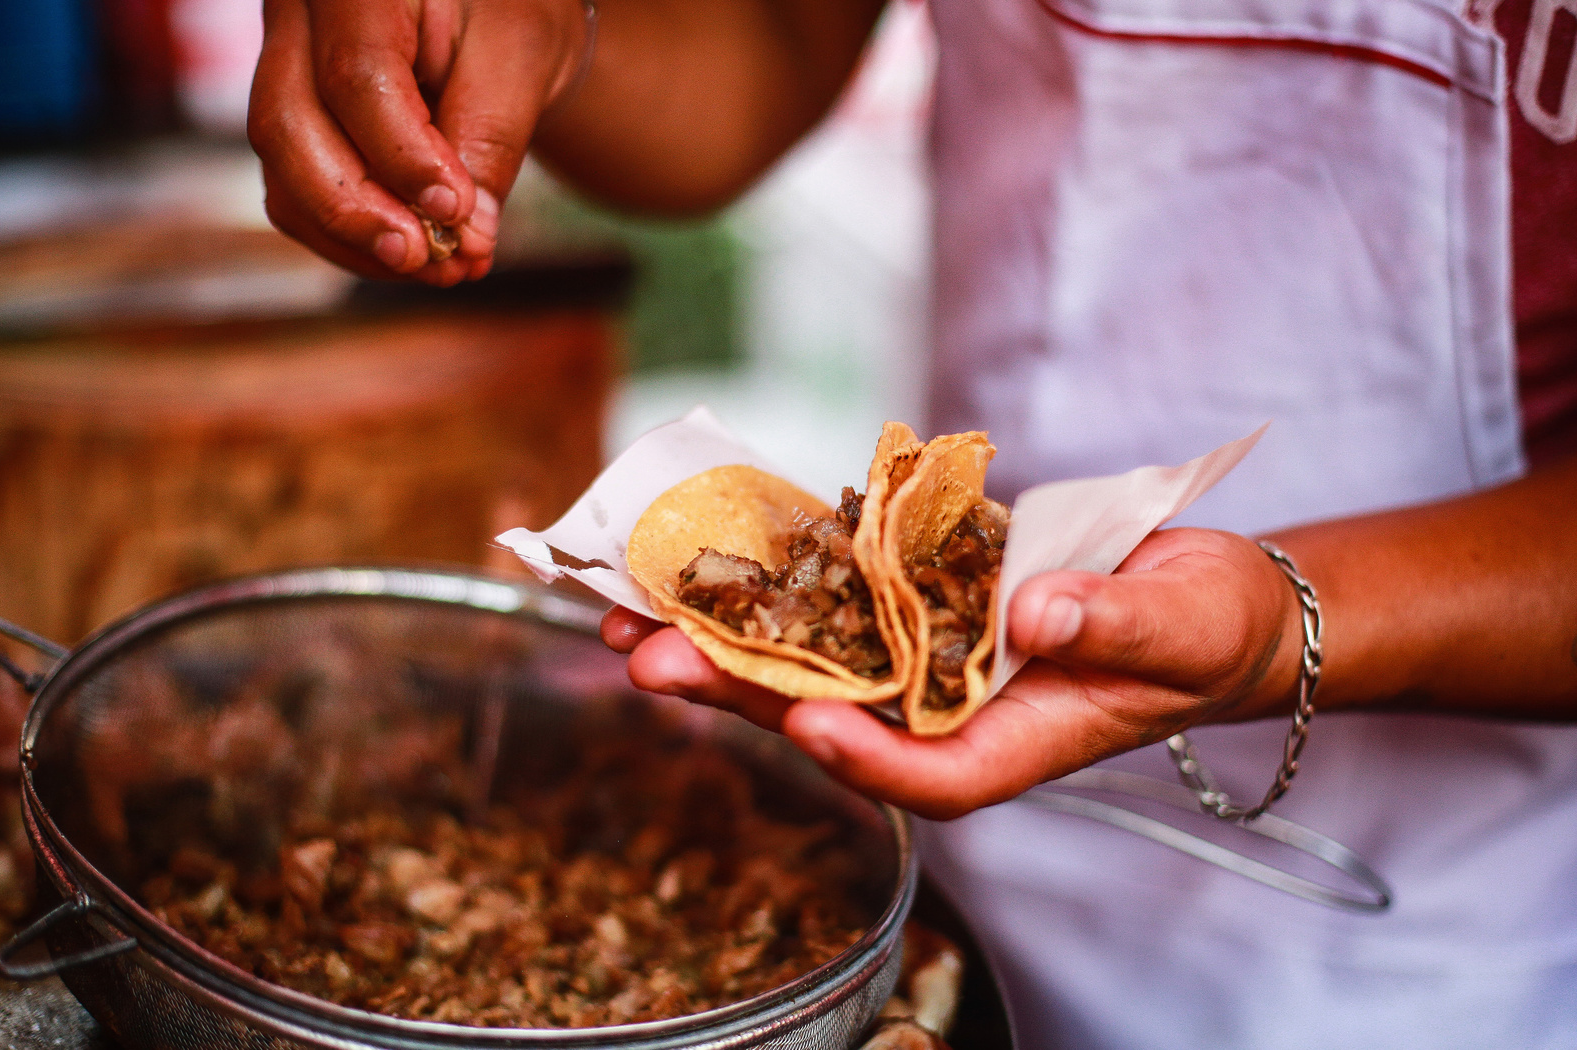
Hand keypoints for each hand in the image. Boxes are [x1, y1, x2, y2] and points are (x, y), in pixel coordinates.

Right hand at [248, 0, 591, 283]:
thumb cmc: (507, 16)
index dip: (404, 158)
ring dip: (353, 237)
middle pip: (287, 125)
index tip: (458, 211)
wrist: (489, 12)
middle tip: (427, 258)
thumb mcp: (520, 63)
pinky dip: (347, 237)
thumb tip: (466, 241)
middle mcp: (297, 15)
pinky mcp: (288, 117)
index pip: (357, 78)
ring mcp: (280, 66)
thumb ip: (490, 143)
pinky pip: (292, 191)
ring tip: (435, 267)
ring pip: (281, 168)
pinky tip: (409, 255)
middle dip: (357, 210)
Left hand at [602, 528, 1302, 819]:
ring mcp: (924, 660)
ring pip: (811, 661)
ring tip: (631, 618)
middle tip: (648, 661)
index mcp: (1015, 741)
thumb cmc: (1207, 629)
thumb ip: (1112, 626)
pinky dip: (771, 581)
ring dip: (722, 640)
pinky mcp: (913, 605)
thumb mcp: (1180, 626)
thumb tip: (1039, 615)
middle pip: (834, 715)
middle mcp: (950, 710)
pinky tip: (704, 559)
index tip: (809, 727)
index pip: (930, 775)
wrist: (1197, 597)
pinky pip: (833, 599)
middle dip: (740, 691)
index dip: (868, 758)